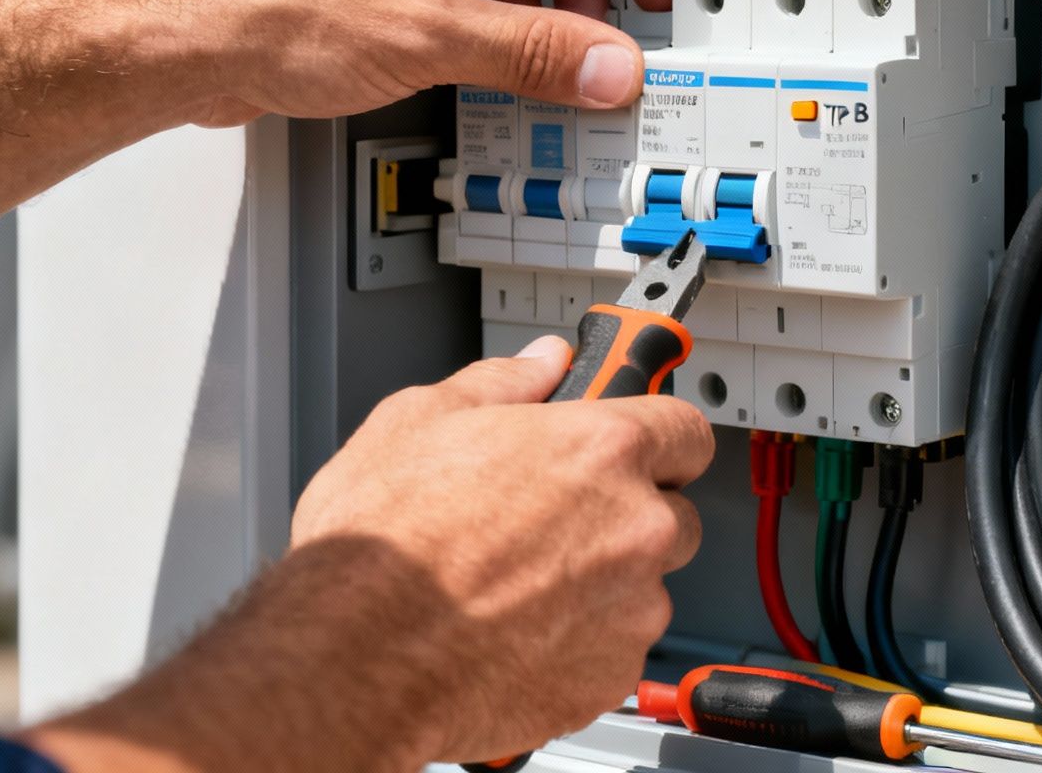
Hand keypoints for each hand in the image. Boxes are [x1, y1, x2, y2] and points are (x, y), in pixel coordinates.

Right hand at [287, 335, 714, 761]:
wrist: (355, 659)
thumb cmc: (381, 550)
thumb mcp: (418, 420)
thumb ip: (501, 382)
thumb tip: (540, 364)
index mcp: (601, 450)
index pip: (686, 429)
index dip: (660, 436)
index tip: (640, 445)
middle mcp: (634, 528)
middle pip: (672, 514)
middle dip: (626, 516)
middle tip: (552, 523)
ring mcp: (629, 609)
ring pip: (644, 589)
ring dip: (602, 586)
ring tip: (516, 586)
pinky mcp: (610, 678)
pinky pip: (614, 650)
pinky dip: (579, 645)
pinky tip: (515, 634)